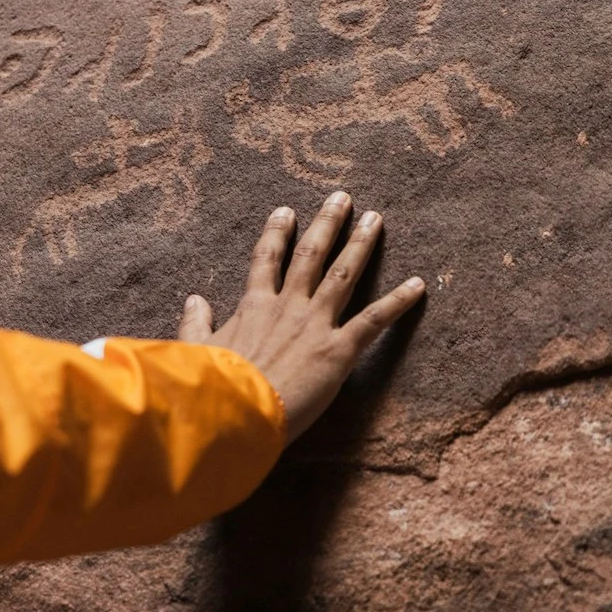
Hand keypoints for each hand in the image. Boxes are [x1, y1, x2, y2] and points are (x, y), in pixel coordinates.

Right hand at [178, 191, 424, 442]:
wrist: (235, 412)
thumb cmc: (213, 387)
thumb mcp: (198, 350)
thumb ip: (196, 324)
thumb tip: (193, 300)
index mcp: (253, 305)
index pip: (266, 259)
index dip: (277, 233)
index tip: (285, 211)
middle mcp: (288, 306)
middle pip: (310, 255)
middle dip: (327, 223)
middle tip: (342, 198)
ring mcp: (315, 324)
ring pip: (343, 274)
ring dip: (361, 244)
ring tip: (375, 219)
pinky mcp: (338, 350)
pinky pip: (374, 319)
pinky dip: (398, 301)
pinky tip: (418, 285)